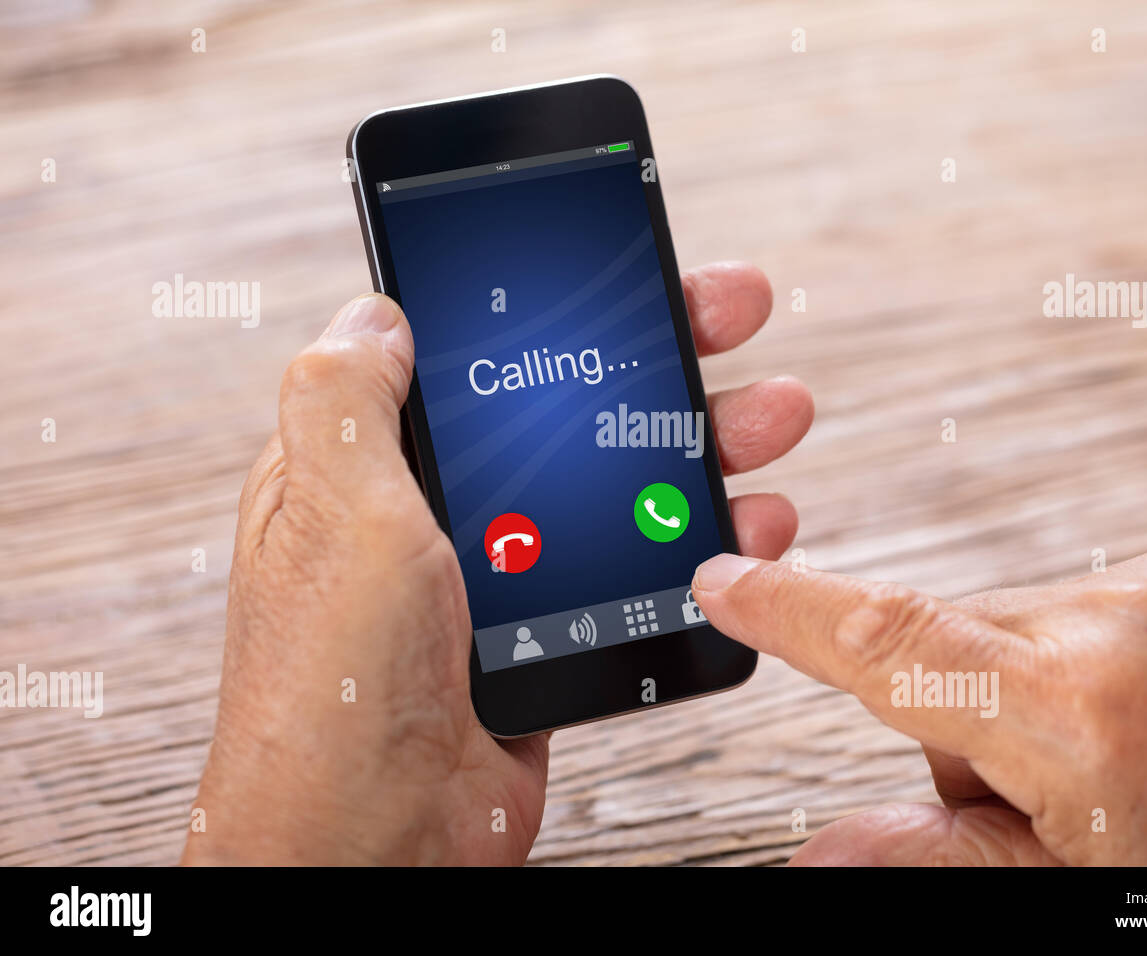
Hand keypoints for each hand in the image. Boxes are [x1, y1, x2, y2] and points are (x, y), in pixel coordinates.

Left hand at [182, 262, 811, 864]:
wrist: (375, 839)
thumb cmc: (332, 687)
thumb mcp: (332, 510)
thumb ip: (348, 398)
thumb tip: (377, 310)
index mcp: (383, 465)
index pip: (482, 352)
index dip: (560, 301)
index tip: (631, 262)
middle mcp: (448, 510)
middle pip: (572, 407)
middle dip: (660, 354)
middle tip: (731, 312)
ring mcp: (508, 572)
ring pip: (622, 484)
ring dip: (703, 443)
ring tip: (773, 417)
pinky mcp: (557, 631)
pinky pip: (643, 568)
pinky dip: (704, 542)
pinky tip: (752, 525)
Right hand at [691, 532, 1146, 864]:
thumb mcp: (1092, 895)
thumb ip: (944, 863)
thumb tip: (824, 849)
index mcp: (1076, 710)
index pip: (889, 644)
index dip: (793, 611)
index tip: (727, 577)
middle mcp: (1127, 616)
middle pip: (968, 651)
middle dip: (979, 721)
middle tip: (1060, 802)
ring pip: (1046, 627)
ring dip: (1058, 691)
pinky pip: (1122, 599)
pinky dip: (1125, 656)